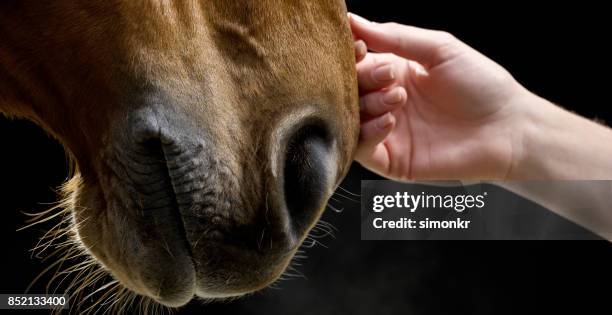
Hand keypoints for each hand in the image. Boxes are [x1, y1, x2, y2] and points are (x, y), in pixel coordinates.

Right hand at [350, 13, 529, 179]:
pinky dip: (368, 133)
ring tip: (398, 98)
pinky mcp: (391, 160)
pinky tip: (391, 120)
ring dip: (368, 105)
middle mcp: (387, 101)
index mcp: (395, 73)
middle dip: (362, 79)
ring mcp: (387, 132)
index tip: (359, 47)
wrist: (508, 129)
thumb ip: (395, 36)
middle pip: (349, 90)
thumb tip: (354, 20)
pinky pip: (362, 148)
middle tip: (388, 75)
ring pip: (351, 119)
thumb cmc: (482, 86)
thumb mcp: (439, 49)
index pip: (356, 63)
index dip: (351, 55)